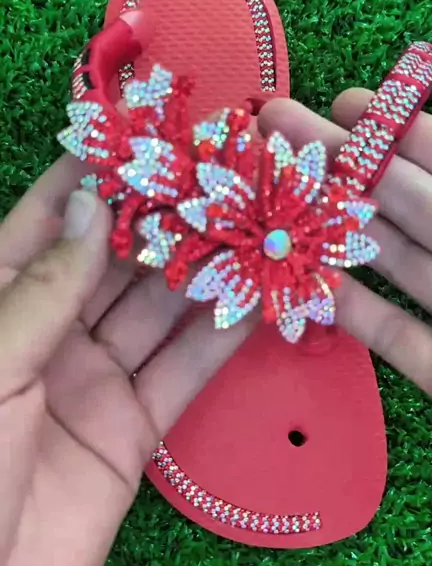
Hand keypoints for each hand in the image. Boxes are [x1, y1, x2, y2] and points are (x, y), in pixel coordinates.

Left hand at [0, 157, 255, 565]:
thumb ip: (42, 291)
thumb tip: (94, 206)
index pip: (49, 223)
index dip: (97, 176)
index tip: (149, 132)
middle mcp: (46, 335)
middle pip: (115, 262)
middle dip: (167, 220)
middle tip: (224, 174)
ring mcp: (91, 383)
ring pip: (156, 314)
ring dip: (203, 274)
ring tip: (254, 227)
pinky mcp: (131, 434)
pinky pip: (180, 376)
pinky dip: (217, 341)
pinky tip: (254, 304)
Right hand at [261, 90, 431, 444]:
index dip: (406, 131)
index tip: (348, 104)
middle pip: (413, 204)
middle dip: (349, 167)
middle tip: (284, 134)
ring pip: (397, 264)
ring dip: (337, 231)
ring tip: (277, 198)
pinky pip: (395, 338)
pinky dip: (352, 312)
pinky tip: (305, 283)